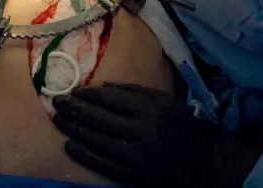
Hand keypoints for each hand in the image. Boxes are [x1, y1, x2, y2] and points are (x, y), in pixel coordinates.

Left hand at [53, 83, 262, 187]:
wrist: (204, 165)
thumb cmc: (181, 128)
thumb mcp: (165, 102)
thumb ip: (135, 92)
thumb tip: (102, 86)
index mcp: (152, 108)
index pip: (111, 98)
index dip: (89, 95)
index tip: (74, 91)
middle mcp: (144, 130)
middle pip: (100, 118)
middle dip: (75, 110)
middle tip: (57, 103)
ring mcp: (137, 155)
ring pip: (97, 140)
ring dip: (74, 130)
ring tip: (59, 121)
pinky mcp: (133, 175)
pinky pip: (102, 163)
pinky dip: (83, 153)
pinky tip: (70, 145)